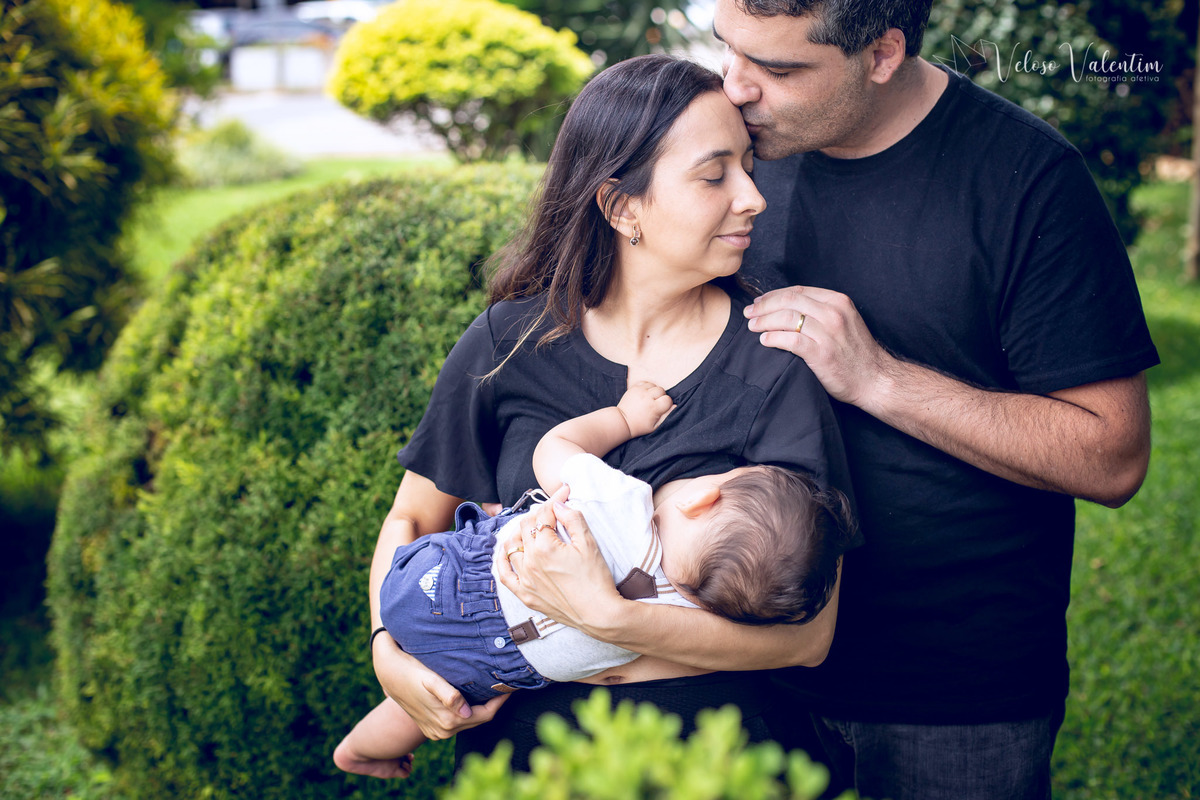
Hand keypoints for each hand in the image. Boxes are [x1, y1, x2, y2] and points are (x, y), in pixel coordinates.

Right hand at [372, 635, 508, 739]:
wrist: (389, 675)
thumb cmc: (412, 671)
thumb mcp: (429, 679)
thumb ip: (448, 695)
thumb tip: (466, 712)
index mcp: (447, 720)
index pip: (485, 715)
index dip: (501, 702)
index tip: (513, 686)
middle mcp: (443, 731)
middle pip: (480, 720)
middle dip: (494, 704)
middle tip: (508, 685)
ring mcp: (437, 733)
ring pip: (470, 722)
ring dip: (482, 708)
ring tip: (494, 690)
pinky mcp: (432, 729)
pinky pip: (459, 724)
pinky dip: (469, 713)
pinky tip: (474, 698)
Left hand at [496, 485, 623, 634]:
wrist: (599, 613)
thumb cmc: (596, 580)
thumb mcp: (589, 544)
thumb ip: (572, 519)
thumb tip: (558, 504)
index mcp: (545, 547)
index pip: (544, 515)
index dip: (554, 501)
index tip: (562, 495)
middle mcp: (530, 562)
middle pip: (526, 527)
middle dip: (539, 514)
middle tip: (552, 512)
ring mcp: (525, 580)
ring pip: (512, 547)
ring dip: (520, 532)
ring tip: (532, 527)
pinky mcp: (526, 595)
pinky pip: (504, 575)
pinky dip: (502, 560)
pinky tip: (506, 551)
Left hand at [617, 381, 674, 437]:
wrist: (622, 421)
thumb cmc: (639, 426)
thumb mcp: (655, 426)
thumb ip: (666, 416)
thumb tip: (675, 406)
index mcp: (654, 408)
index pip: (668, 399)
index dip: (667, 404)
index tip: (661, 408)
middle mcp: (647, 397)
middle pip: (661, 390)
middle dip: (661, 396)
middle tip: (655, 403)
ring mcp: (640, 391)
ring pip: (654, 385)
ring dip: (654, 391)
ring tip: (650, 399)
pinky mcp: (634, 388)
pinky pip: (645, 382)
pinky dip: (647, 387)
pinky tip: (645, 394)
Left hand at [744, 285, 896, 407]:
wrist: (876, 380)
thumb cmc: (856, 354)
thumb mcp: (844, 321)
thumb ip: (821, 311)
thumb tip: (787, 307)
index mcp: (838, 301)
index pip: (798, 291)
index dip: (774, 295)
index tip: (759, 301)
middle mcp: (834, 313)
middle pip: (788, 301)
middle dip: (764, 306)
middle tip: (749, 313)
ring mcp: (829, 333)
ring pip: (786, 318)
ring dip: (764, 321)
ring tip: (752, 327)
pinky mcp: (822, 353)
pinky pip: (790, 340)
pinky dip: (772, 338)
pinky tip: (764, 341)